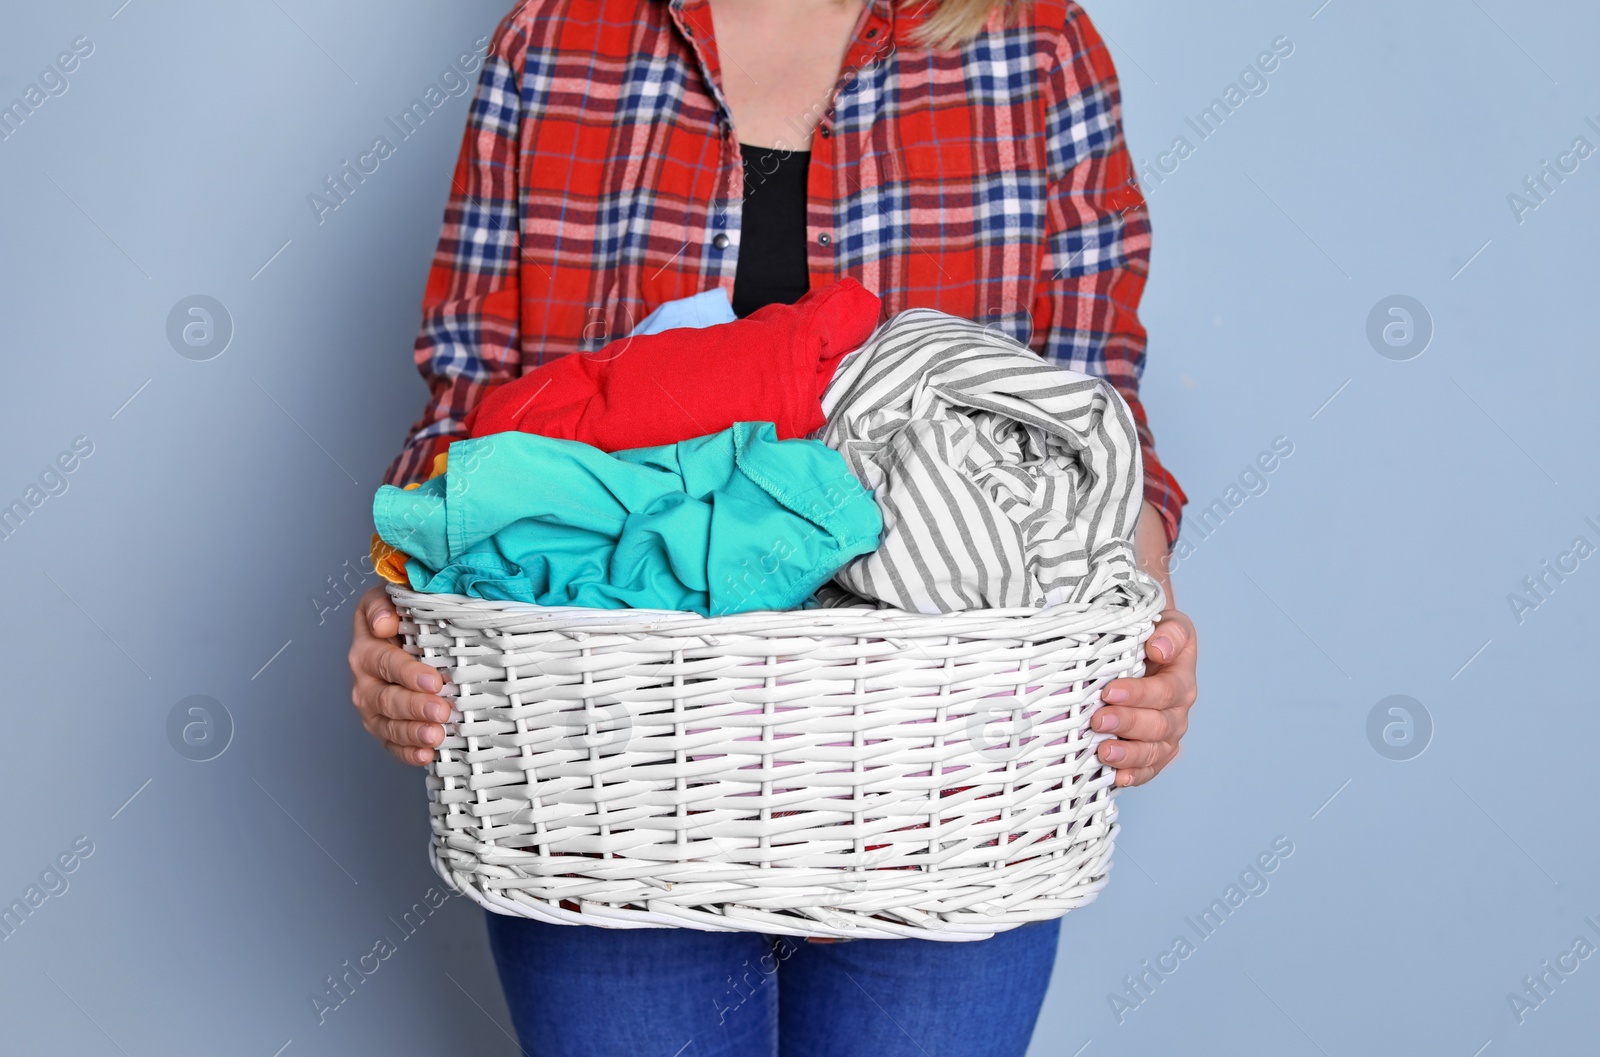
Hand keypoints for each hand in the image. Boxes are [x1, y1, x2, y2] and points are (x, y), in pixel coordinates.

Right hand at [347, 584, 450, 765]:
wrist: (399, 631)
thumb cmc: (401, 614)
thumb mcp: (389, 597)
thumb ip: (382, 605)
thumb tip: (384, 623)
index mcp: (367, 648)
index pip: (385, 662)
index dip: (408, 673)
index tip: (433, 680)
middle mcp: (365, 680)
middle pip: (387, 698)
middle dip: (415, 707)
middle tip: (441, 711)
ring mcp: (373, 707)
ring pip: (388, 725)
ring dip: (413, 733)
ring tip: (435, 736)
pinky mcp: (383, 727)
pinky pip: (392, 744)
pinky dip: (408, 752)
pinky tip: (427, 754)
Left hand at [1092, 607, 1195, 786]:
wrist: (1148, 650)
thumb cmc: (1152, 636)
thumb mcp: (1167, 623)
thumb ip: (1169, 632)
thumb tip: (1159, 647)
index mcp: (1181, 679)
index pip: (1165, 691)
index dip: (1139, 694)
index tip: (1109, 691)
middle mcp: (1178, 711)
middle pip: (1158, 724)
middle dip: (1127, 723)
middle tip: (1098, 721)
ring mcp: (1167, 734)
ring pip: (1154, 751)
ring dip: (1129, 754)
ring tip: (1104, 752)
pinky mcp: (1154, 751)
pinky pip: (1149, 769)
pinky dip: (1135, 775)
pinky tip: (1118, 778)